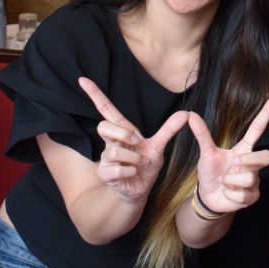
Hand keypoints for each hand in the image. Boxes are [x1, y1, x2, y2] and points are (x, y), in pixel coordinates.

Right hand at [78, 76, 188, 202]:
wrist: (141, 188)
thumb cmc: (146, 165)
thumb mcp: (159, 146)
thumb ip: (169, 130)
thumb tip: (186, 113)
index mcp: (122, 131)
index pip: (106, 109)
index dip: (95, 94)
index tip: (82, 79)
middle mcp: (111, 142)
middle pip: (102, 126)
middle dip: (123, 134)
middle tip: (137, 143)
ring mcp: (105, 158)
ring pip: (114, 151)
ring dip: (134, 158)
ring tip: (139, 163)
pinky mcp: (104, 173)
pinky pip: (117, 169)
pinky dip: (130, 171)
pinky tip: (132, 173)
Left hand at [190, 94, 268, 214]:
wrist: (208, 196)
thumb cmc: (211, 172)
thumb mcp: (206, 153)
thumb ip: (202, 134)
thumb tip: (190, 114)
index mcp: (244, 149)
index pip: (258, 129)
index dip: (266, 113)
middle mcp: (252, 163)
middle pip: (266, 156)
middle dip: (250, 161)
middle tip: (235, 164)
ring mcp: (255, 180)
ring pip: (250, 178)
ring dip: (231, 182)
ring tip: (224, 182)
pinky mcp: (253, 195)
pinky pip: (244, 195)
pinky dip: (230, 195)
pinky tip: (227, 193)